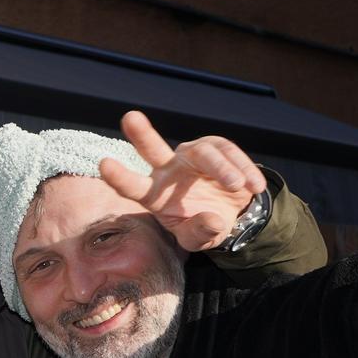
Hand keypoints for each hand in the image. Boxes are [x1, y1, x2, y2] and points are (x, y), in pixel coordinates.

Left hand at [98, 111, 266, 252]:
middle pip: (152, 149)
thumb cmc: (203, 226)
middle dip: (141, 134)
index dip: (119, 176)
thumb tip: (211, 219)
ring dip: (223, 169)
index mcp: (154, 195)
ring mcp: (191, 156)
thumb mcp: (199, 239)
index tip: (104, 164)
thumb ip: (200, 233)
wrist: (232, 214)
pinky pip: (230, 153)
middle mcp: (168, 170)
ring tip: (237, 187)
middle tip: (129, 118)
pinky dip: (244, 169)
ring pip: (204, 154)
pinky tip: (253, 187)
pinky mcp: (216, 147)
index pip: (132, 186)